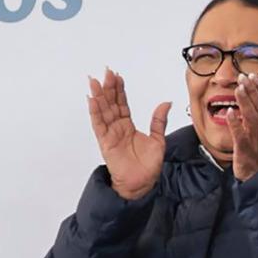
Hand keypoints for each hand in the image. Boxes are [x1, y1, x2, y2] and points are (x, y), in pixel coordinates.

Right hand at [87, 69, 167, 200]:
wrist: (141, 184)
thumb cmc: (148, 167)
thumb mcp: (158, 140)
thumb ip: (159, 121)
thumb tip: (166, 103)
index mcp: (128, 126)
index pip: (122, 104)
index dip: (119, 90)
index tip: (117, 76)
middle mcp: (117, 128)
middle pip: (111, 104)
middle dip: (108, 88)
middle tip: (106, 72)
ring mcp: (110, 134)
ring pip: (103, 111)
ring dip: (98, 96)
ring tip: (94, 81)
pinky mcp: (105, 142)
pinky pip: (99, 125)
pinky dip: (95, 112)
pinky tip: (92, 100)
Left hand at [226, 74, 257, 180]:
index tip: (255, 76)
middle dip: (253, 91)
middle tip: (244, 77)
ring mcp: (256, 141)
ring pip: (252, 118)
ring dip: (245, 102)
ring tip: (239, 89)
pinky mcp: (245, 151)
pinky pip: (240, 135)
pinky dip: (235, 124)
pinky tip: (230, 113)